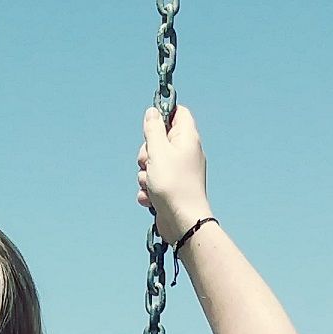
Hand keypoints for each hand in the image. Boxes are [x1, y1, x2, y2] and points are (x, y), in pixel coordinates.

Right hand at [136, 103, 210, 242]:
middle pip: (158, 140)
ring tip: (152, 185)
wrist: (183, 221)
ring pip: (152, 164)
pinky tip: (152, 198)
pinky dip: (148, 190)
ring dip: (145, 175)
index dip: (162, 115)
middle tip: (149, 162)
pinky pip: (153, 182)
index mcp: (187, 138)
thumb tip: (152, 112)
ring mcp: (179, 171)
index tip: (150, 126)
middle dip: (146, 153)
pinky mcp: (171, 188)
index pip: (178, 112)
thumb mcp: (158, 151)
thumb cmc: (173, 185)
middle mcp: (185, 153)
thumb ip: (153, 129)